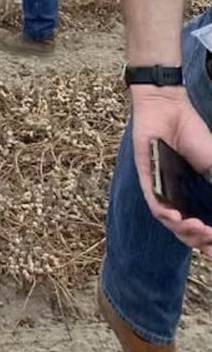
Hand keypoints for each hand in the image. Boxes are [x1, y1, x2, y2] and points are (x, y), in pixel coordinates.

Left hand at [131, 87, 211, 253]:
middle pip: (184, 231)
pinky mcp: (146, 179)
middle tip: (210, 239)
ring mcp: (160, 189)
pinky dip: (164, 213)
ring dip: (184, 230)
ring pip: (169, 221)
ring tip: (199, 228)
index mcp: (193, 196)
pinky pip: (153, 202)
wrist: (171, 109)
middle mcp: (176, 197)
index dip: (208, 242)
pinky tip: (176, 216)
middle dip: (198, 240)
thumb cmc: (194, 135)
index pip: (199, 228)